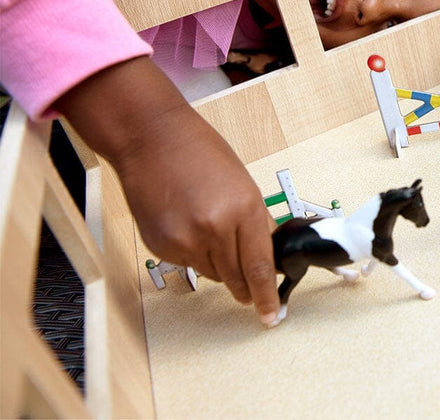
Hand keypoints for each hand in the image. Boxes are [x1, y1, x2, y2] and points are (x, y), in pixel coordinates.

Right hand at [55, 57, 280, 325]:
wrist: (152, 139)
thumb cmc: (200, 152)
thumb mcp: (242, 184)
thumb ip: (254, 221)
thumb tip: (266, 253)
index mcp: (245, 209)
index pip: (260, 267)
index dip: (266, 296)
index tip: (271, 314)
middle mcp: (216, 229)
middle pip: (236, 278)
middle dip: (245, 287)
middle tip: (250, 291)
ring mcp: (185, 239)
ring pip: (211, 273)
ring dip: (218, 264)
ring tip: (210, 232)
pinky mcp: (161, 245)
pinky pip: (186, 263)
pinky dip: (192, 253)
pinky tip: (186, 225)